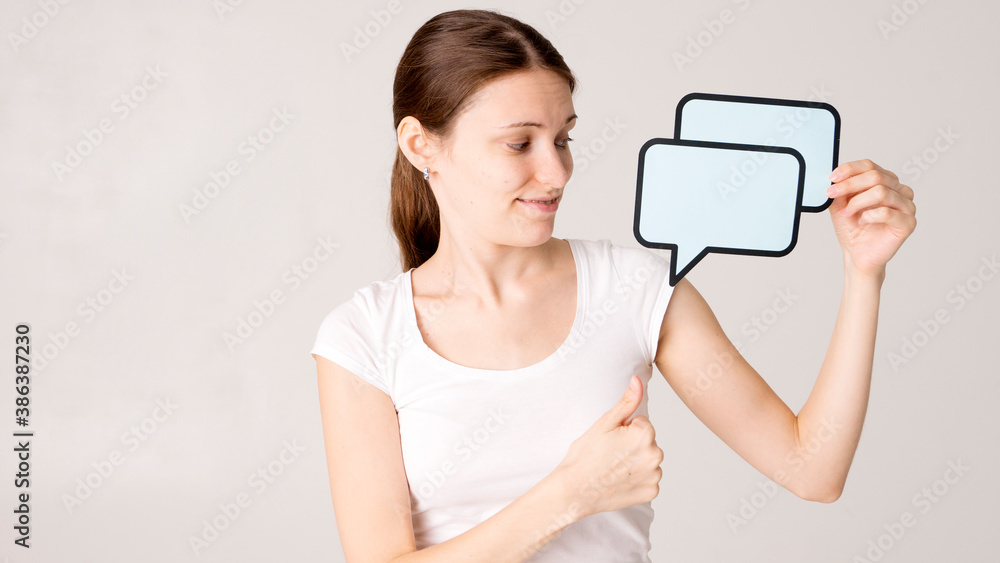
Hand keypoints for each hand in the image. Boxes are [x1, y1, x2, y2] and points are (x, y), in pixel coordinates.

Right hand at [553, 375, 662, 519]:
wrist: (574, 490)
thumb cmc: (585, 455)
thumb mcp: (604, 423)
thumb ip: (626, 401)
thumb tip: (637, 380)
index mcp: (645, 434)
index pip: (642, 424)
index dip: (625, 430)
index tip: (611, 441)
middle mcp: (655, 455)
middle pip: (647, 442)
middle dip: (632, 445)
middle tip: (610, 454)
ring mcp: (654, 476)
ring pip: (648, 460)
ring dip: (635, 463)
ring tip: (613, 468)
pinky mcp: (651, 492)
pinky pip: (648, 480)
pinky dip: (637, 480)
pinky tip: (619, 481)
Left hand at [826, 159, 916, 277]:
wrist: (857, 255)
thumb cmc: (852, 229)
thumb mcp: (840, 205)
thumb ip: (840, 189)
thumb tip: (834, 176)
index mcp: (886, 182)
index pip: (870, 166)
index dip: (849, 169)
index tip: (832, 178)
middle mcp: (899, 191)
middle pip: (876, 176)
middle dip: (849, 185)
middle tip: (832, 194)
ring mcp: (907, 206)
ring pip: (881, 192)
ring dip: (858, 202)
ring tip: (848, 213)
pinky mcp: (908, 223)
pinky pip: (887, 212)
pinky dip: (869, 215)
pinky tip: (862, 221)